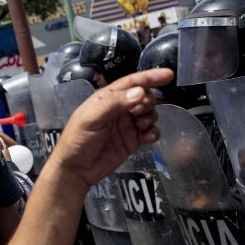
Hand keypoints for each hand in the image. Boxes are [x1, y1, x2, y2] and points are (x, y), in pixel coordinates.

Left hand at [51, 68, 172, 186]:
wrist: (76, 169)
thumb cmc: (78, 139)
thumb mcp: (91, 118)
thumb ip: (114, 103)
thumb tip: (140, 92)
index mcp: (107, 98)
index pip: (131, 82)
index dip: (150, 77)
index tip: (168, 75)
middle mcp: (119, 109)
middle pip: (144, 97)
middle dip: (148, 101)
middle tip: (139, 112)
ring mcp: (127, 125)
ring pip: (149, 114)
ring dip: (150, 117)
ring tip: (141, 127)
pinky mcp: (133, 141)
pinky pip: (150, 132)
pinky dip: (153, 133)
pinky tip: (148, 137)